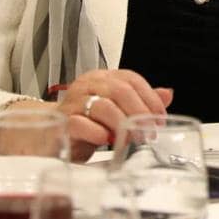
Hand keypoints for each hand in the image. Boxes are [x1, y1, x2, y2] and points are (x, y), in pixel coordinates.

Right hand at [55, 69, 172, 161]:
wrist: (50, 138)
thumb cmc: (86, 124)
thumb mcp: (117, 111)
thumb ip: (141, 102)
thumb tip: (168, 94)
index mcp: (103, 78)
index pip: (132, 79)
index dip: (150, 98)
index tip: (160, 118)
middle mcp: (88, 85)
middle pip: (120, 90)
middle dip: (140, 112)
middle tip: (149, 131)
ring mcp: (73, 102)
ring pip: (103, 106)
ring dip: (123, 124)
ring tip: (132, 139)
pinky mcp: (61, 123)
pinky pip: (80, 124)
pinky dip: (97, 133)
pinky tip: (107, 141)